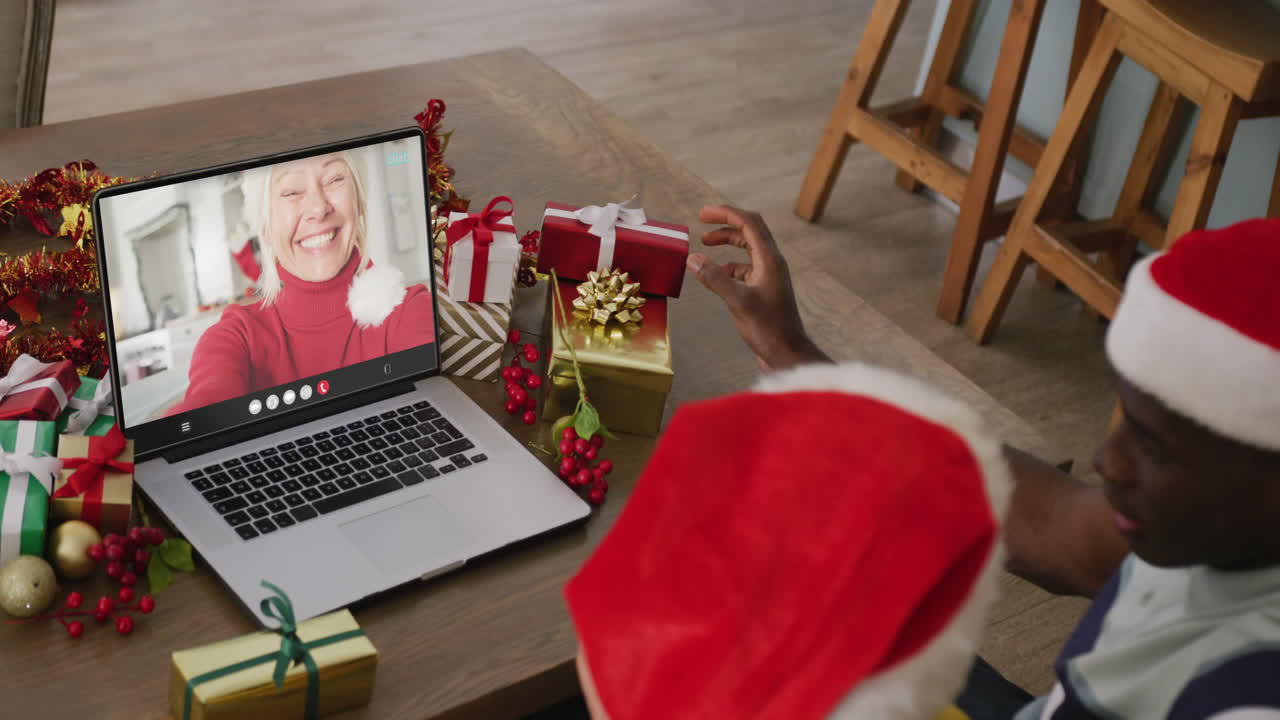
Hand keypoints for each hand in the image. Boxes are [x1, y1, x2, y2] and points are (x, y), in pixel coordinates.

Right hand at [687, 205, 829, 371]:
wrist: (787, 353)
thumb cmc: (768, 329)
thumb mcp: (737, 301)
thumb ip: (715, 278)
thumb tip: (693, 259)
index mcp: (770, 260)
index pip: (749, 223)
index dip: (726, 214)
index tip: (703, 213)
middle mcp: (772, 263)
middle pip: (750, 231)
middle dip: (726, 223)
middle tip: (703, 220)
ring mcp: (770, 276)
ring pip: (748, 249)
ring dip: (728, 242)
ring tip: (705, 244)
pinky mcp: (765, 290)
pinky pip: (746, 268)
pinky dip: (729, 265)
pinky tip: (715, 274)